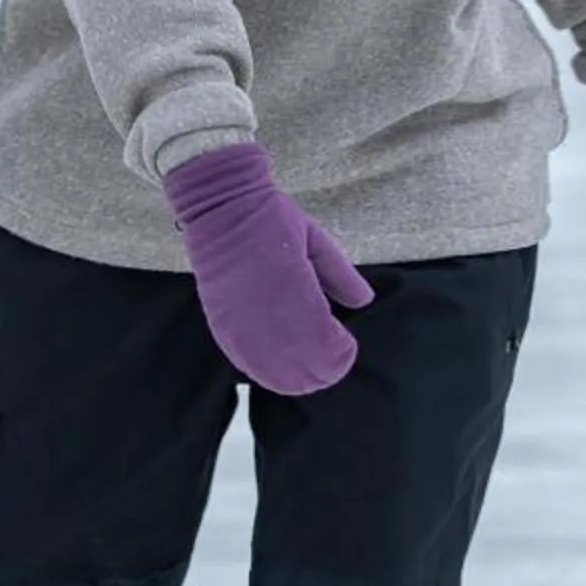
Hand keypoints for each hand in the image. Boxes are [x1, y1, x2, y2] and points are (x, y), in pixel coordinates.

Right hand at [161, 140, 373, 393]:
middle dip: (323, 369)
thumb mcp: (316, 240)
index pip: (325, 344)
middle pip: (302, 367)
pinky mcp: (221, 326)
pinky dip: (267, 371)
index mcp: (295, 292)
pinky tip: (280, 368)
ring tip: (311, 367)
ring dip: (297, 376)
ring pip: (274, 374)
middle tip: (335, 359)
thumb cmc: (273, 220)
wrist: (220, 210)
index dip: (341, 354)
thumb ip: (341, 275)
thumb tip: (364, 301)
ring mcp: (241, 325)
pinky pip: (246, 364)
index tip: (348, 344)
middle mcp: (267, 316)